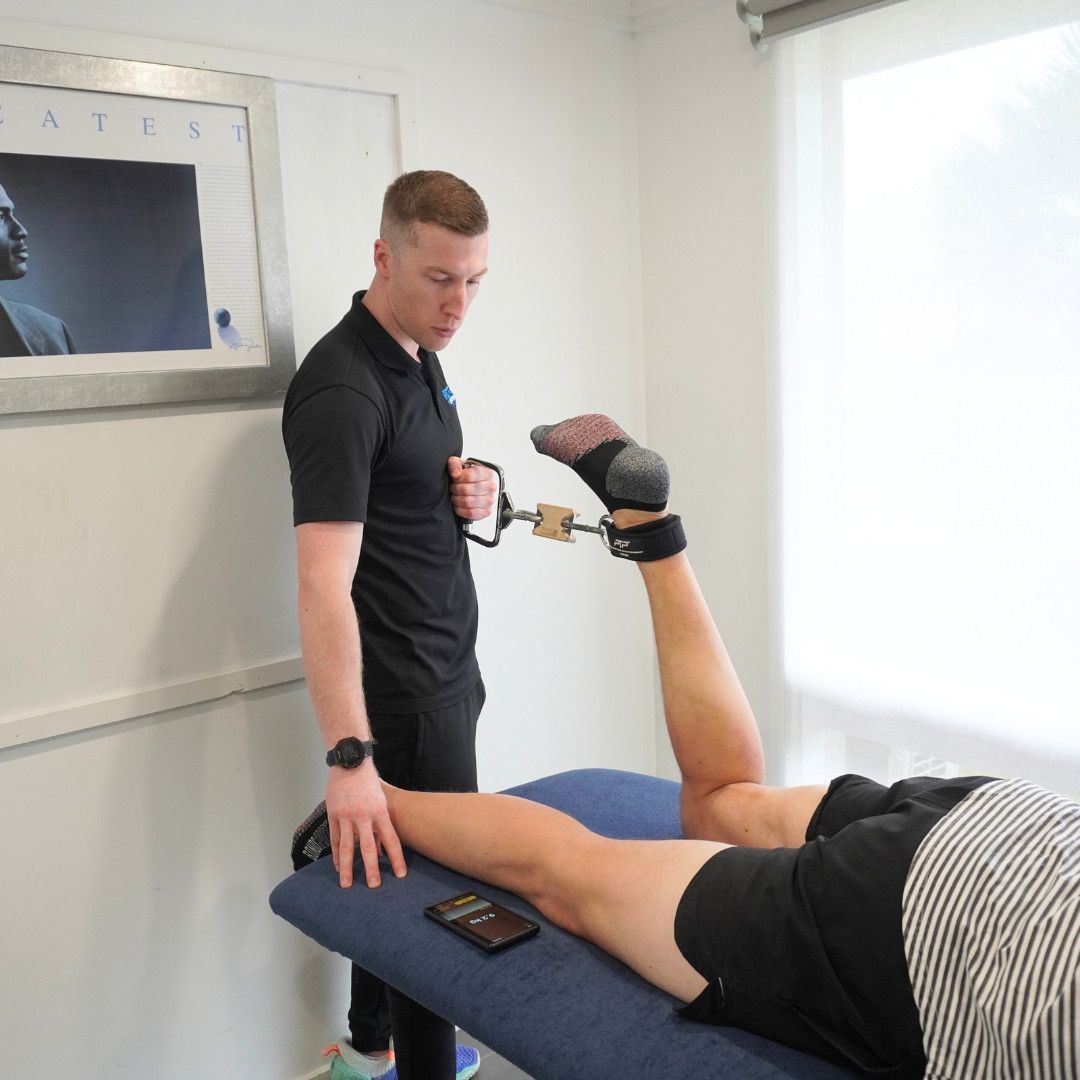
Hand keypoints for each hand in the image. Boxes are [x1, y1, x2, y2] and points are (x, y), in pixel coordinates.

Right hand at [325, 762, 406, 888]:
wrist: (351, 762)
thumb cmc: (368, 782)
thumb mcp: (380, 800)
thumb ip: (379, 824)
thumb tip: (381, 849)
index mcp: (380, 812)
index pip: (391, 840)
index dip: (396, 858)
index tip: (401, 874)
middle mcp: (364, 816)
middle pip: (368, 848)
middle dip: (372, 869)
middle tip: (373, 886)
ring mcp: (347, 816)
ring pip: (348, 847)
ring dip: (348, 867)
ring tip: (347, 884)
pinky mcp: (333, 814)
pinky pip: (335, 839)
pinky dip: (336, 854)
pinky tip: (337, 866)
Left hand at [448, 457, 497, 521]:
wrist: (470, 487)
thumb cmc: (467, 476)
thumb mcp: (460, 465)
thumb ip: (455, 464)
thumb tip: (456, 473)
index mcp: (487, 473)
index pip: (470, 476)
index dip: (458, 478)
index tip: (455, 478)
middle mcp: (491, 487)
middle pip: (466, 490)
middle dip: (455, 489)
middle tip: (453, 488)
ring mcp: (490, 500)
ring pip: (468, 502)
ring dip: (457, 500)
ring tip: (456, 497)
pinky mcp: (487, 512)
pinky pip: (472, 513)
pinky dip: (461, 510)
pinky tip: (459, 506)